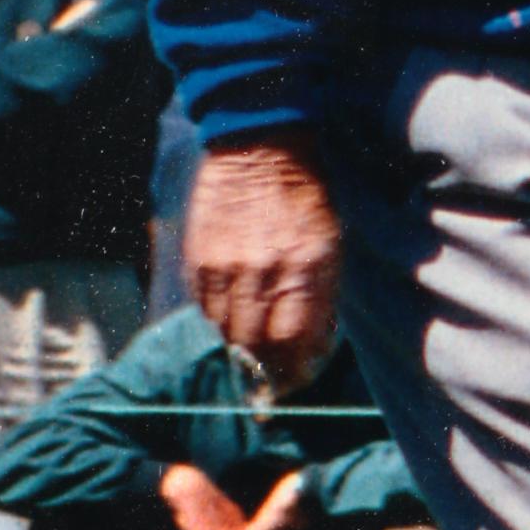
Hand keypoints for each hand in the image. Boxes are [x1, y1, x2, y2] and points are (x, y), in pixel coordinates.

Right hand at [185, 142, 343, 385]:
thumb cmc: (305, 197)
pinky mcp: (198, 259)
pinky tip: (231, 320)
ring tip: (251, 356)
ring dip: (241, 351)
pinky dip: (219, 322)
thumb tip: (313, 344)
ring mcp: (226, 266)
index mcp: (306, 267)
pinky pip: (205, 310)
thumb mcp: (330, 243)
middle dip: (266, 371)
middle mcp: (264, 271)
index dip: (295, 369)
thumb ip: (321, 294)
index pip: (295, 340)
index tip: (296, 381)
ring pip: (228, 333)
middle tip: (270, 382)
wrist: (259, 146)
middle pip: (258, 346)